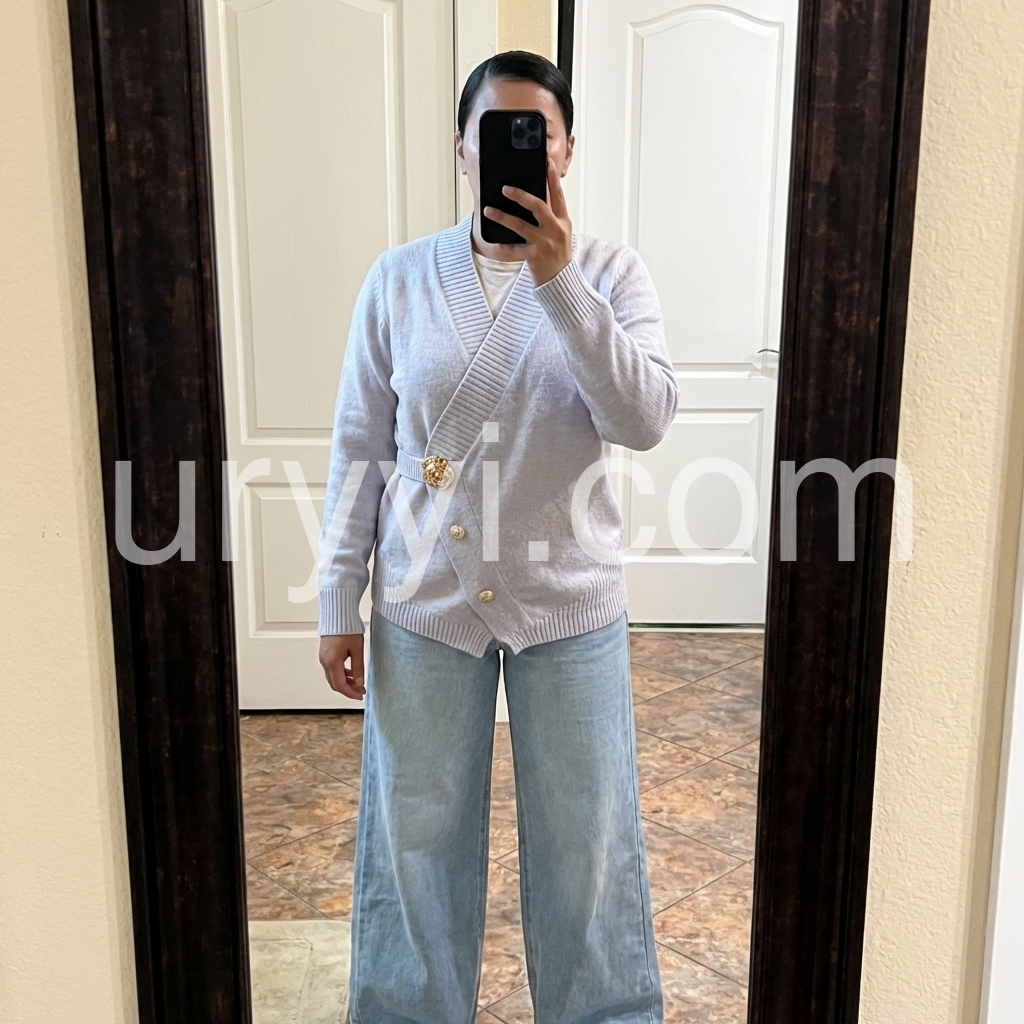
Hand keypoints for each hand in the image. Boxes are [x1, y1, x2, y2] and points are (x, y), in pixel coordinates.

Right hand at [319, 634, 364, 699]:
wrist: (338, 614)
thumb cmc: (348, 629)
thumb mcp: (357, 649)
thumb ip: (358, 668)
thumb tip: (359, 682)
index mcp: (332, 661)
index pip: (340, 685)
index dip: (351, 693)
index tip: (360, 695)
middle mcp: (324, 661)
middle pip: (335, 684)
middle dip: (348, 689)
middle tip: (361, 691)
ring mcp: (323, 658)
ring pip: (332, 677)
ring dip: (345, 682)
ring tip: (358, 683)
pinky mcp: (324, 654)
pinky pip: (331, 670)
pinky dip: (341, 674)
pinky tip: (351, 673)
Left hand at [483, 159, 571, 285]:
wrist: (562, 281)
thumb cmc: (557, 254)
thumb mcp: (559, 232)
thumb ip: (549, 214)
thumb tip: (531, 196)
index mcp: (563, 220)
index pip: (558, 194)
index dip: (552, 176)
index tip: (546, 160)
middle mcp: (555, 230)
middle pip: (539, 206)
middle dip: (521, 196)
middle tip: (505, 188)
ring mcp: (544, 243)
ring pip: (521, 226)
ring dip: (503, 217)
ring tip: (488, 210)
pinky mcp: (534, 257)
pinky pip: (514, 250)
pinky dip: (502, 247)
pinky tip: (491, 244)